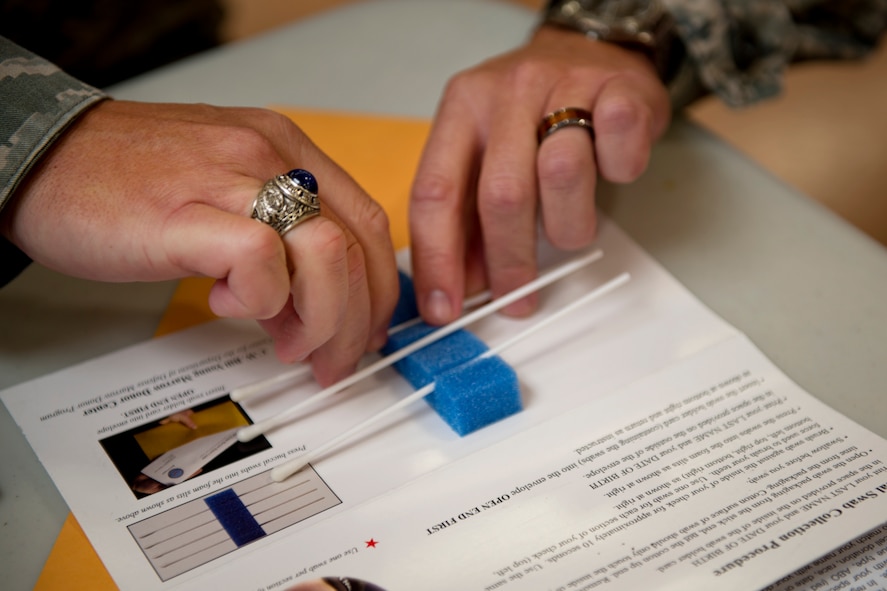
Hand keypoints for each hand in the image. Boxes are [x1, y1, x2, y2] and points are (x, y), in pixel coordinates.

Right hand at [0, 101, 397, 384]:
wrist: (42, 155)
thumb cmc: (128, 181)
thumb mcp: (226, 200)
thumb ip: (279, 245)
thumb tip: (314, 308)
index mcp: (286, 150)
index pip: (369, 224)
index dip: (379, 290)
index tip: (367, 331)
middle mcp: (269, 156)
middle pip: (359, 247)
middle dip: (356, 322)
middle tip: (331, 361)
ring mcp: (231, 180)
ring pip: (328, 253)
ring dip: (320, 318)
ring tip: (287, 341)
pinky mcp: (187, 214)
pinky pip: (261, 261)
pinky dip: (258, 300)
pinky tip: (224, 304)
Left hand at [409, 25, 670, 323]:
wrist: (589, 48)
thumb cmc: (533, 114)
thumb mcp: (487, 154)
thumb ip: (469, 216)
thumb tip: (461, 286)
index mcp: (461, 110)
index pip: (436, 193)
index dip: (437, 259)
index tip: (443, 309)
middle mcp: (505, 93)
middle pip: (501, 194)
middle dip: (509, 261)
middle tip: (518, 298)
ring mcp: (563, 84)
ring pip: (562, 175)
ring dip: (568, 224)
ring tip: (569, 224)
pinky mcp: (619, 87)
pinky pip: (619, 151)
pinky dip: (619, 174)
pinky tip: (609, 169)